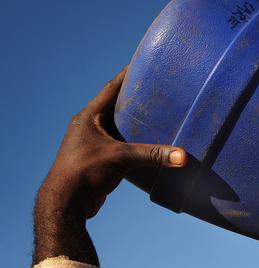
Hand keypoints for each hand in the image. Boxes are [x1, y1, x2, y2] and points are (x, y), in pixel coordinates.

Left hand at [37, 67, 186, 220]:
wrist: (65, 204)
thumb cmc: (86, 173)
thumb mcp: (121, 158)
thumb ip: (152, 155)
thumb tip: (183, 157)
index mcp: (88, 117)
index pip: (110, 89)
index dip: (127, 75)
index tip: (143, 63)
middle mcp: (89, 127)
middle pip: (115, 106)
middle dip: (135, 99)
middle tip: (157, 90)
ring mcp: (92, 144)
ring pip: (118, 127)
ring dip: (135, 122)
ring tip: (157, 115)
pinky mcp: (99, 160)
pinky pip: (120, 144)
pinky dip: (134, 142)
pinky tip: (148, 143)